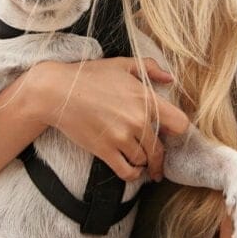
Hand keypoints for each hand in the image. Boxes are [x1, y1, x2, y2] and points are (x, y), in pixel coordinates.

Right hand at [28, 58, 187, 180]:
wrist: (57, 92)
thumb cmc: (89, 75)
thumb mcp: (122, 63)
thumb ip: (150, 68)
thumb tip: (170, 78)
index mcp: (146, 98)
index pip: (179, 124)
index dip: (178, 131)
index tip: (171, 135)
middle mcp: (138, 120)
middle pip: (160, 149)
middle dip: (160, 156)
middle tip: (157, 160)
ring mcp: (121, 137)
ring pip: (144, 160)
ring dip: (145, 163)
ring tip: (143, 163)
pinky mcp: (105, 150)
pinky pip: (128, 172)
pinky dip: (133, 174)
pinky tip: (133, 170)